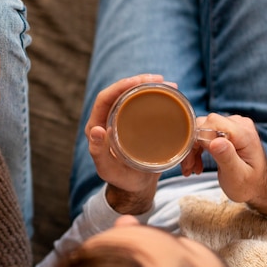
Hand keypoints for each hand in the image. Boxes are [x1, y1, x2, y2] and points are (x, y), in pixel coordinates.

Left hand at [87, 74, 168, 214]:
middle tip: (160, 80)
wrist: (135, 186)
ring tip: (169, 85)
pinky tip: (170, 93)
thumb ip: (99, 153)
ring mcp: (121, 119)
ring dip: (149, 85)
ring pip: (132, 94)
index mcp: (96, 126)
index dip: (120, 86)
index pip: (105, 98)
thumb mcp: (108, 170)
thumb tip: (97, 129)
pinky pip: (142, 103)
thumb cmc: (120, 179)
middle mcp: (107, 118)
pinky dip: (155, 95)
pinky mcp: (134, 122)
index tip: (139, 80)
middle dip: (139, 80)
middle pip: (120, 91)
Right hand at [181, 113, 266, 215]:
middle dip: (192, 147)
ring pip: (201, 130)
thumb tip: (215, 141)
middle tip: (189, 167)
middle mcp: (239, 125)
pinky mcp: (228, 131)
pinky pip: (205, 133)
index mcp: (244, 134)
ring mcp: (233, 126)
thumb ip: (227, 157)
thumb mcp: (237, 176)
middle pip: (203, 126)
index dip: (196, 140)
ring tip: (192, 168)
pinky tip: (197, 163)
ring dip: (193, 149)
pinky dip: (198, 148)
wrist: (259, 186)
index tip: (191, 160)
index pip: (210, 124)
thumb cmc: (250, 184)